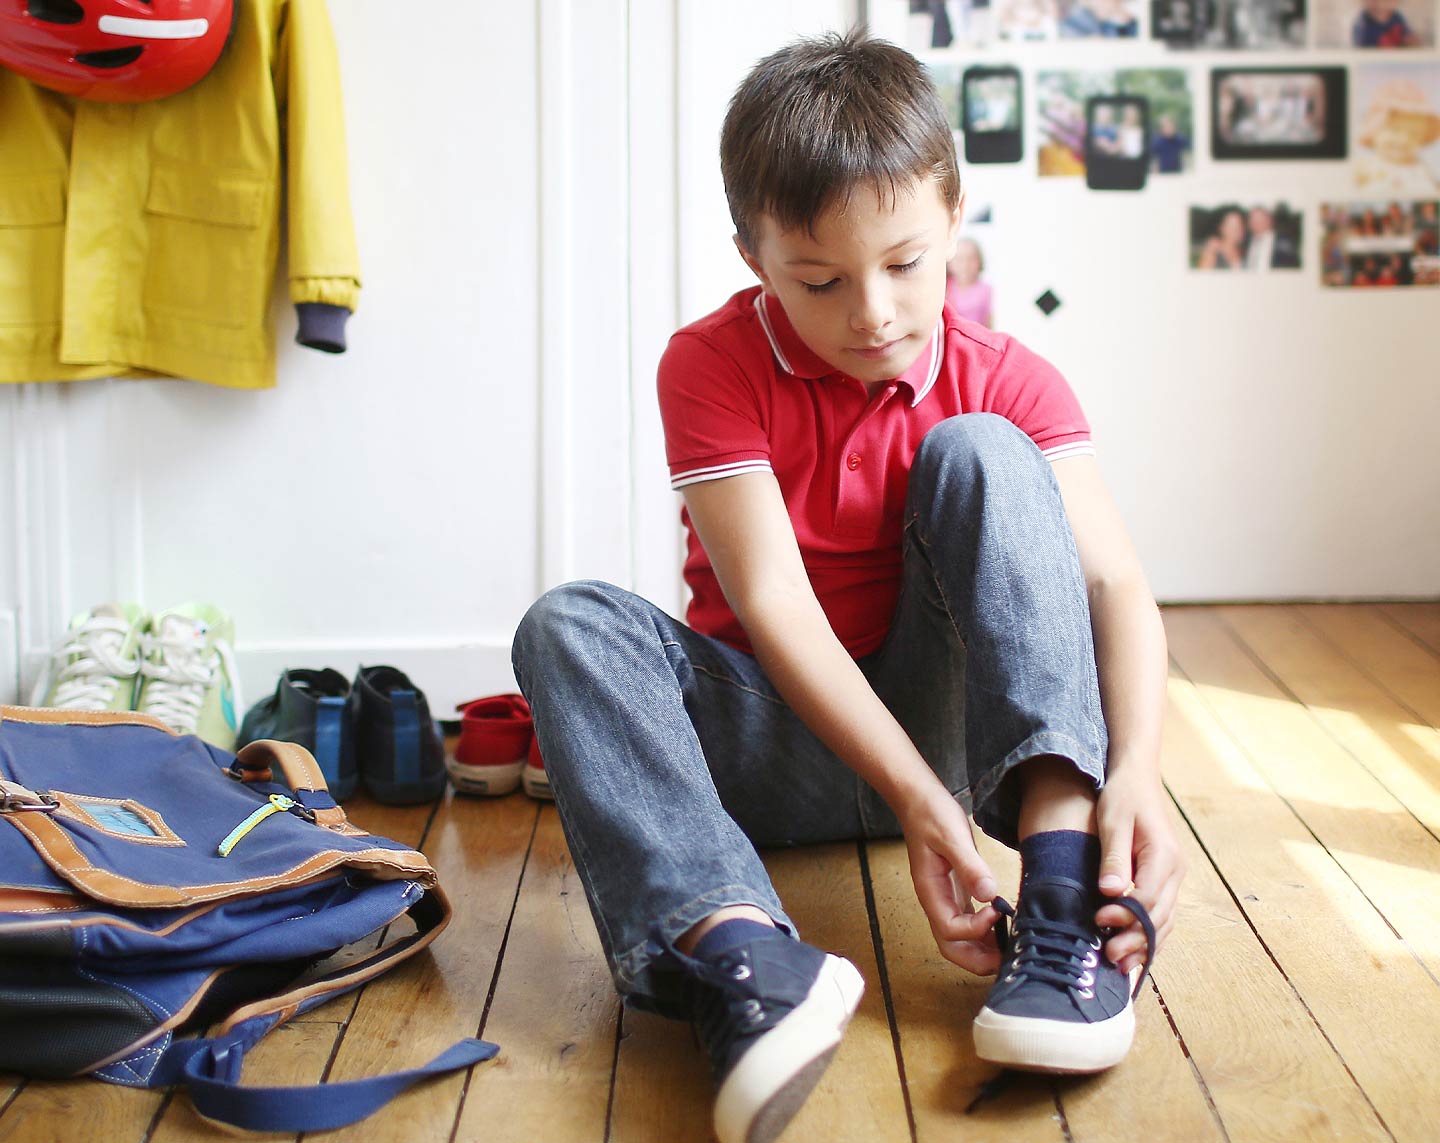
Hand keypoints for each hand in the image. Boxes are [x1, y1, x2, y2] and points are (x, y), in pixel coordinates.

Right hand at [897, 786, 1001, 973]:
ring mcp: (944, 899)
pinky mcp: (955, 893)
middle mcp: (936, 902)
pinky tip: (1002, 926)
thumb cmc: (932, 816)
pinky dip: (984, 933)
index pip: (951, 930)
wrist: (918, 801)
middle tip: (1007, 956)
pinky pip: (967, 924)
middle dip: (978, 960)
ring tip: (1009, 946)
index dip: (976, 929)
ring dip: (982, 951)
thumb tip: (989, 895)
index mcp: (931, 892)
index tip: (997, 909)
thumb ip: (970, 867)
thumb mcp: (952, 837)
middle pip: (951, 947)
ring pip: (959, 940)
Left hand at [1095, 767, 1185, 973]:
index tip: (1100, 919)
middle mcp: (1175, 870)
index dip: (1126, 915)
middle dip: (1135, 939)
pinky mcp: (1165, 880)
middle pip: (1160, 916)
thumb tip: (1110, 892)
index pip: (1149, 897)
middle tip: (1109, 955)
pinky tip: (1134, 952)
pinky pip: (1162, 915)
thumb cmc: (1122, 796)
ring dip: (1144, 944)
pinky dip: (1149, 935)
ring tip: (1120, 965)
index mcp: (1164, 855)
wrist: (1137, 779)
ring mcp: (1174, 877)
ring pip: (1165, 921)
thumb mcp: (1113, 821)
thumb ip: (1113, 857)